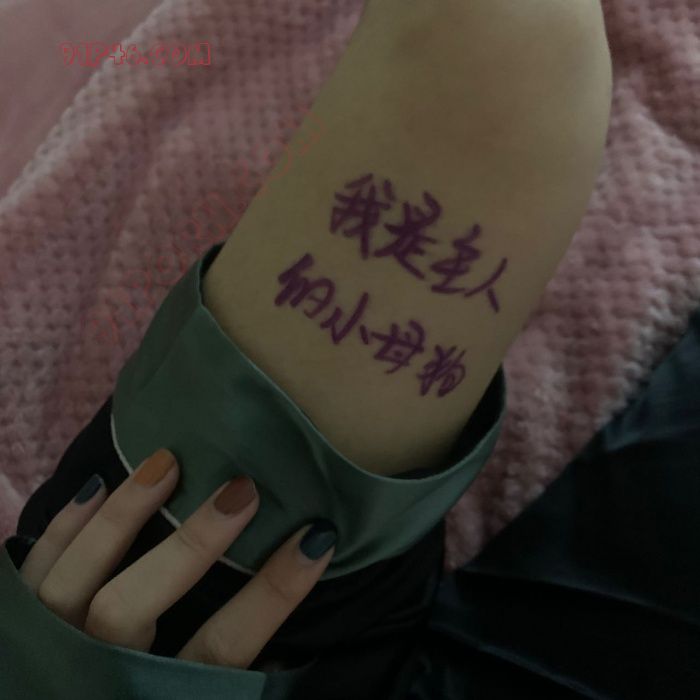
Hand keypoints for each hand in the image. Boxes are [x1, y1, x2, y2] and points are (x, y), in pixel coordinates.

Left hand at [18, 448, 335, 668]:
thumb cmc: (145, 699)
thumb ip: (244, 673)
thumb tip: (293, 628)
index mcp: (158, 694)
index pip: (224, 646)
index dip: (275, 594)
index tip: (316, 539)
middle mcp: (97, 671)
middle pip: (132, 609)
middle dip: (190, 545)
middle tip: (242, 491)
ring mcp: (50, 643)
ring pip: (73, 581)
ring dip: (121, 517)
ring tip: (167, 463)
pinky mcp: (21, 623)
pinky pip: (33, 572)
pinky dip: (63, 527)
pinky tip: (96, 483)